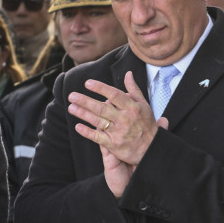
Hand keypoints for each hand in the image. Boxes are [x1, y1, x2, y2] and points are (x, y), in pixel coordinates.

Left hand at [68, 71, 168, 196]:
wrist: (152, 148)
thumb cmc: (147, 125)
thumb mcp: (144, 105)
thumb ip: (134, 89)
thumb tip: (128, 74)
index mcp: (132, 108)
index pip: (114, 95)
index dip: (100, 88)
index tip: (88, 83)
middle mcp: (125, 119)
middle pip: (102, 108)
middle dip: (86, 101)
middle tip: (72, 95)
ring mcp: (119, 132)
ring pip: (98, 121)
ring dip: (83, 114)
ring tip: (71, 107)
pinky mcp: (114, 145)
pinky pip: (98, 137)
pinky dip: (88, 132)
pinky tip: (78, 126)